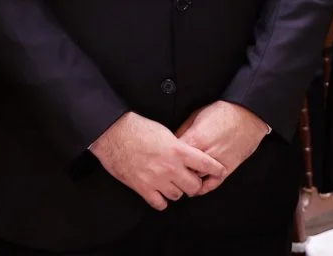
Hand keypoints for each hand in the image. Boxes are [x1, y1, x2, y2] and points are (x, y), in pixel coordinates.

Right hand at [89, 112, 225, 209]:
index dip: (215, 169)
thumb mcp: (165, 132)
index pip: (206, 164)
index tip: (219, 171)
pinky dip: (161, 200)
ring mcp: (157, 179)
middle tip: (188, 179)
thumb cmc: (138, 128)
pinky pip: (160, 204)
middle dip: (193, 183)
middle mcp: (170, 167)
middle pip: (194, 187)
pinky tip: (158, 192)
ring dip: (176, 190)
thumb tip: (187, 155)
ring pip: (177, 196)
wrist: (113, 133)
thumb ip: (178, 147)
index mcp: (178, 150)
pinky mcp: (142, 187)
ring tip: (170, 182)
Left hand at [175, 101, 269, 193]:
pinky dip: (204, 188)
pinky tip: (196, 189)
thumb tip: (172, 141)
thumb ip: (184, 130)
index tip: (162, 159)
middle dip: (175, 170)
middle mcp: (205, 153)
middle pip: (183, 169)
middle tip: (168, 171)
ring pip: (197, 178)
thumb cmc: (222, 112)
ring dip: (188, 180)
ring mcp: (217, 162)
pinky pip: (214, 183)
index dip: (166, 157)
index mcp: (195, 138)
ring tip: (180, 180)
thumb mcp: (196, 115)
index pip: (174, 154)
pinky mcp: (228, 167)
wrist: (246, 115)